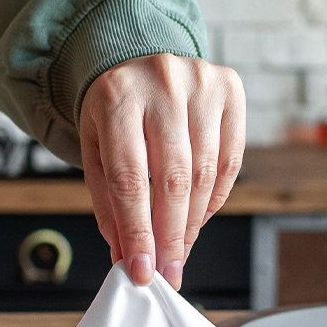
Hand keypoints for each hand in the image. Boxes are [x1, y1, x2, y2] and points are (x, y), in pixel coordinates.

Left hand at [79, 54, 245, 289]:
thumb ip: (109, 203)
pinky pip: (231, 158)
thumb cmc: (113, 109)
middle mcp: (161, 83)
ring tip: (180, 246)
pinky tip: (199, 215)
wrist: (136, 56)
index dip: (138, 231)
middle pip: (173, 179)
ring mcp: (200, 83)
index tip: (142, 269)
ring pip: (205, 172)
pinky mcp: (229, 88)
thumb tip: (128, 256)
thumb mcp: (95, 150)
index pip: (130, 178)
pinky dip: (216, 196)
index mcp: (116, 97)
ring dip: (193, 221)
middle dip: (171, 235)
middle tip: (168, 270)